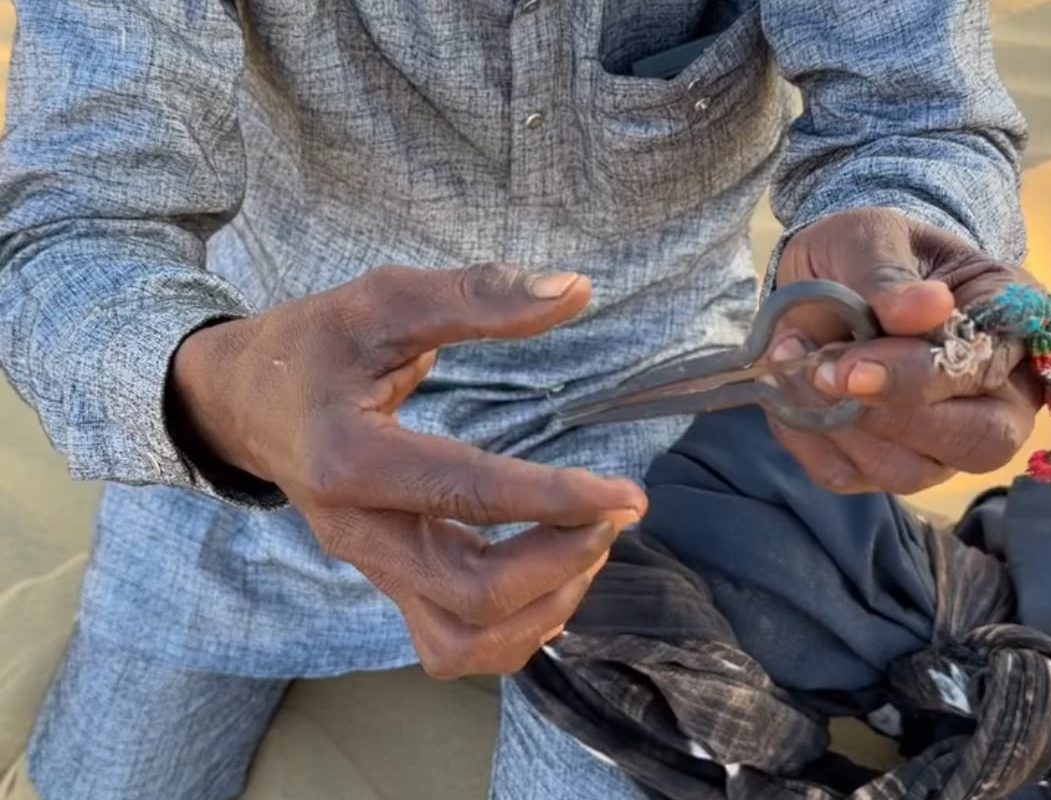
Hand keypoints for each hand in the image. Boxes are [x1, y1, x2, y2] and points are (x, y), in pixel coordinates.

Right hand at [169, 264, 646, 677]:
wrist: (243, 402)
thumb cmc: (313, 345)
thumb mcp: (383, 302)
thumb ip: (477, 297)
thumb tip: (576, 290)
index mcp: (348, 459)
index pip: (467, 494)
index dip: (557, 498)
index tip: (628, 494)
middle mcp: (356, 531)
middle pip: (472, 594)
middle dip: (560, 562)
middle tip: (612, 513)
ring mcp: (369, 566)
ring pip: (463, 641)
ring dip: (541, 608)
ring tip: (586, 546)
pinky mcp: (385, 581)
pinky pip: (453, 643)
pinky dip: (515, 628)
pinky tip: (552, 576)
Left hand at [770, 207, 1042, 494]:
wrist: (824, 277)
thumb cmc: (864, 253)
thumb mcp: (869, 238)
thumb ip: (889, 273)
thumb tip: (926, 308)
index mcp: (1006, 324)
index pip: (983, 370)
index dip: (914, 378)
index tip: (847, 368)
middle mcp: (995, 395)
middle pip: (976, 443)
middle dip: (885, 417)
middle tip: (818, 373)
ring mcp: (943, 440)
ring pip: (906, 472)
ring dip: (836, 427)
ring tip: (794, 365)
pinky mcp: (885, 463)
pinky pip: (847, 476)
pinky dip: (806, 440)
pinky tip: (787, 394)